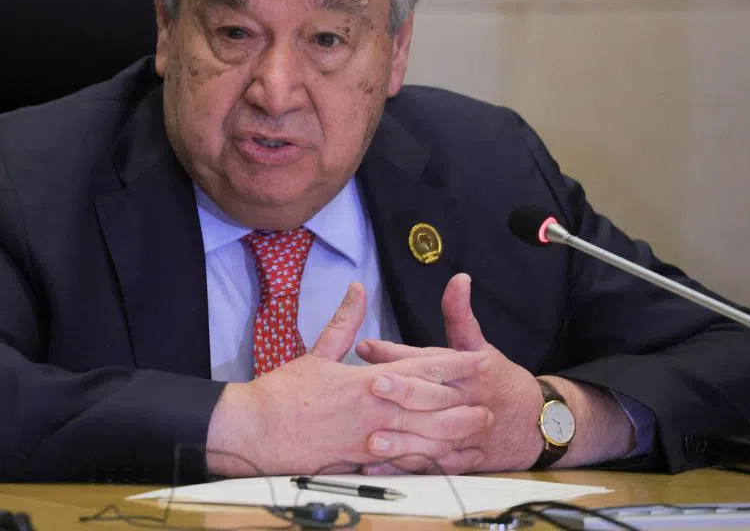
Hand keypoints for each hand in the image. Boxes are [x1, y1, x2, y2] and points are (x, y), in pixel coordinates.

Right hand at [206, 282, 492, 475]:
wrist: (259, 430)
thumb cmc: (285, 392)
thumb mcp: (317, 352)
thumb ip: (344, 322)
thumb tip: (358, 288)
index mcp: (367, 380)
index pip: (421, 368)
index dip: (453, 364)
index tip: (478, 360)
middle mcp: (375, 409)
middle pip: (431, 406)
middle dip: (463, 405)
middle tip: (490, 405)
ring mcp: (370, 438)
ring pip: (423, 438)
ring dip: (453, 435)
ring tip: (475, 434)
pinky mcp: (361, 461)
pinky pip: (401, 462)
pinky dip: (425, 461)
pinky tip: (441, 462)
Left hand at [356, 273, 544, 473]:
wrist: (538, 422)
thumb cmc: (499, 380)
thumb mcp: (479, 345)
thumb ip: (460, 314)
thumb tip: (458, 279)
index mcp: (466, 370)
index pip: (428, 359)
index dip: (398, 353)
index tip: (365, 347)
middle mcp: (465, 401)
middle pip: (431, 396)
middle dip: (401, 391)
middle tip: (370, 386)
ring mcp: (465, 433)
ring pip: (432, 437)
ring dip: (403, 439)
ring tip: (371, 439)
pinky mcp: (463, 459)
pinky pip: (433, 466)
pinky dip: (407, 467)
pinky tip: (379, 467)